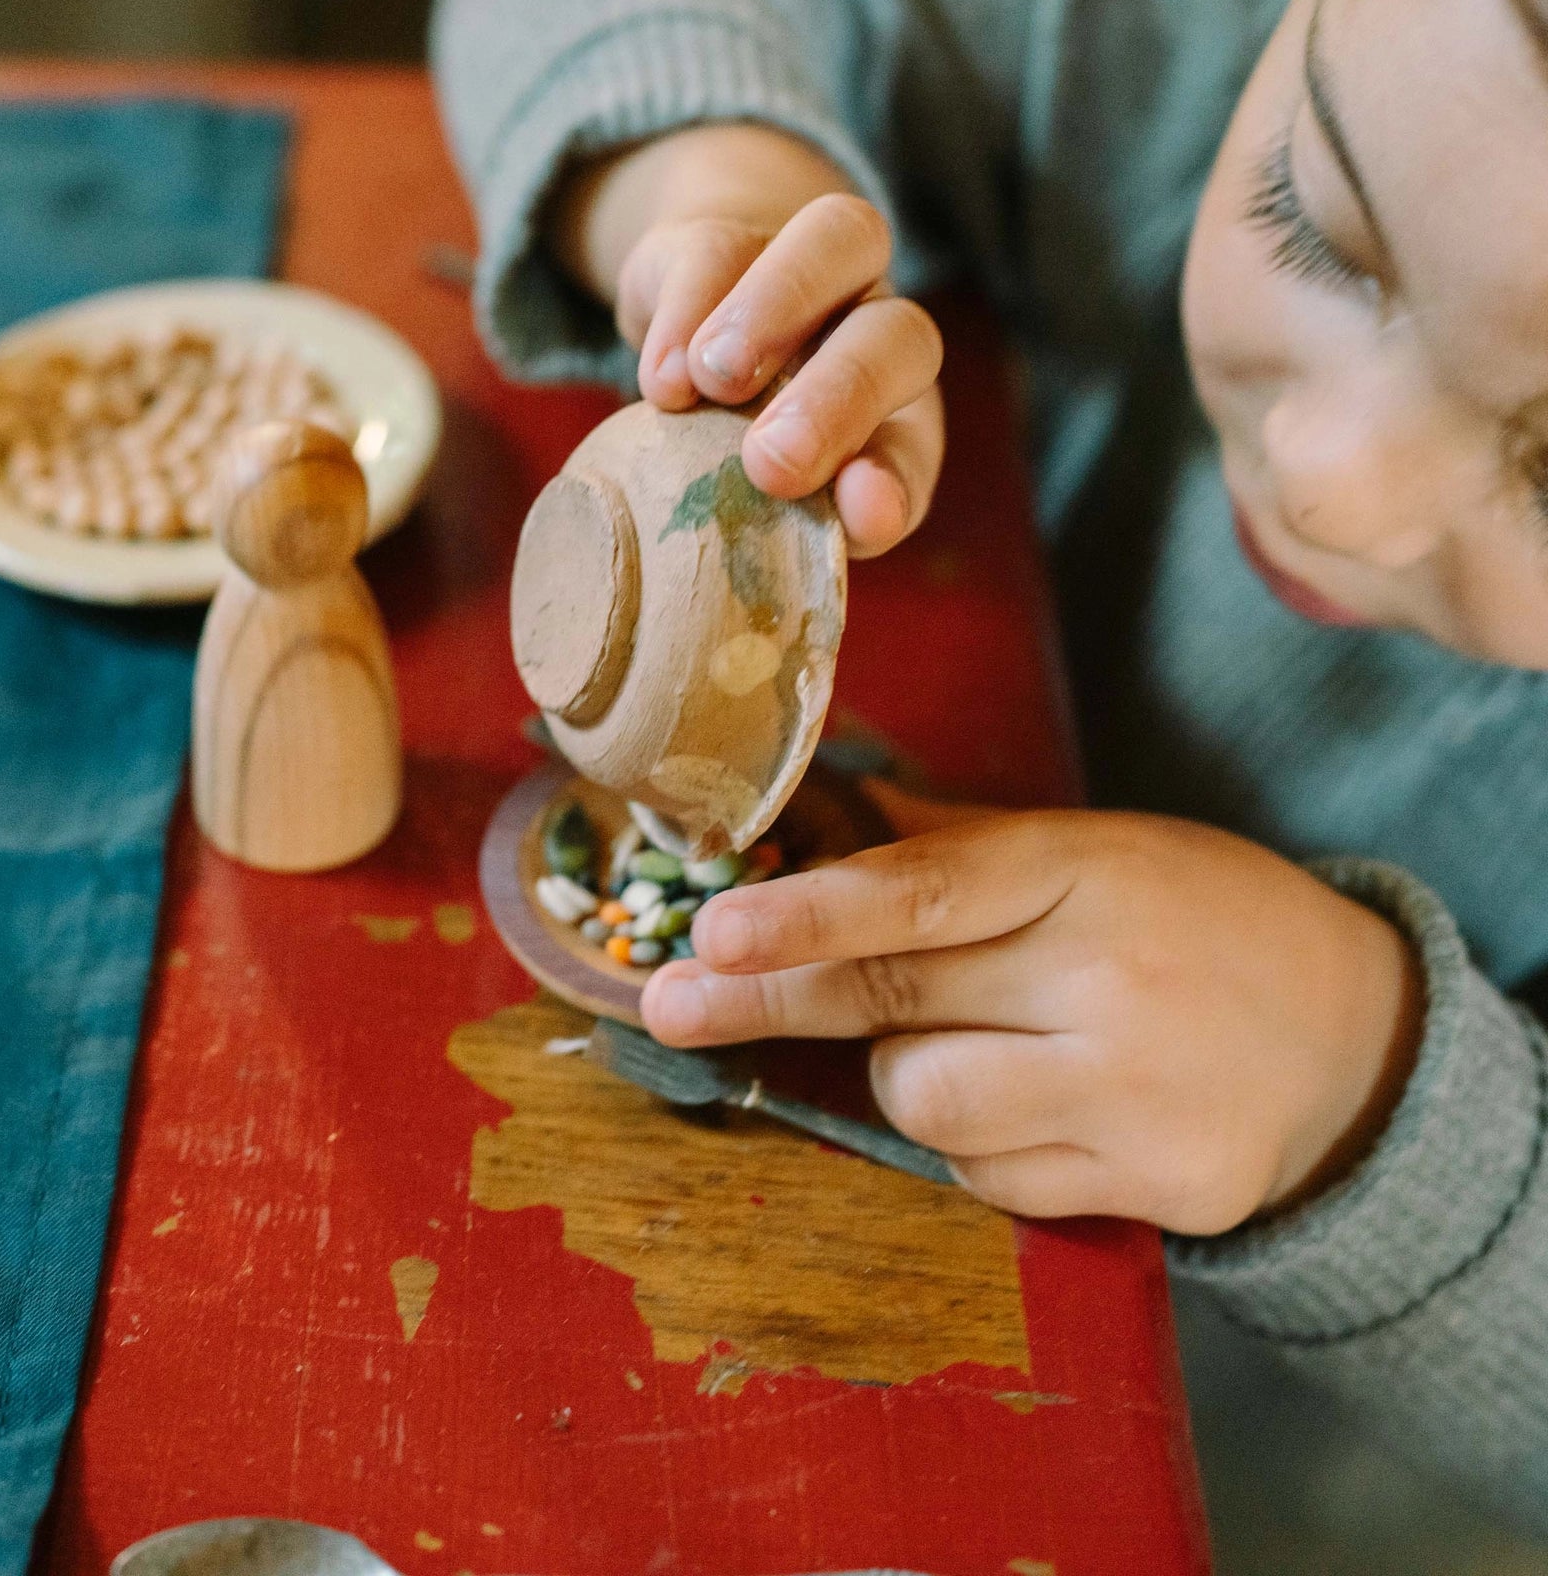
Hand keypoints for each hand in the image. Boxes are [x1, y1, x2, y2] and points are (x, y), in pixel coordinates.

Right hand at [555, 124, 943, 555]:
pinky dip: (690, 310)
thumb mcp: (756, 493)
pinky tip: (662, 375)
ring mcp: (810, 269)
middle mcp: (870, 329)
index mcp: (891, 417)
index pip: (915, 446)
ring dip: (778, 312)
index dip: (895, 481)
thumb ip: (780, 520)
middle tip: (769, 461)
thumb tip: (769, 546)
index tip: (860, 516)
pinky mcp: (723, 237)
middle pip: (901, 335)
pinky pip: (723, 247)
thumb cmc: (728, 438)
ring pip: (841, 240)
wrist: (689, 313)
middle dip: (839, 399)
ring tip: (710, 385)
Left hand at [639, 810, 1422, 1233]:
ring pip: (927, 1105)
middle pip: (895, 1001)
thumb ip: (951, 849)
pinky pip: (989, 1182)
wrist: (1353, 1038)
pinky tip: (1041, 1103)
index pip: (923, 895)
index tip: (711, 931)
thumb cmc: (1191, 917)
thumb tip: (801, 829)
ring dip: (909, 1076)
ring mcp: (1140, 1100)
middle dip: (768, 1001)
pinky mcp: (1162, 1192)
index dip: (806, 915)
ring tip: (977, 1041)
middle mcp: (1113, 986)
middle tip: (669, 1004)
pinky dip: (981, 1143)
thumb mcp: (1090, 849)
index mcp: (1090, 872)